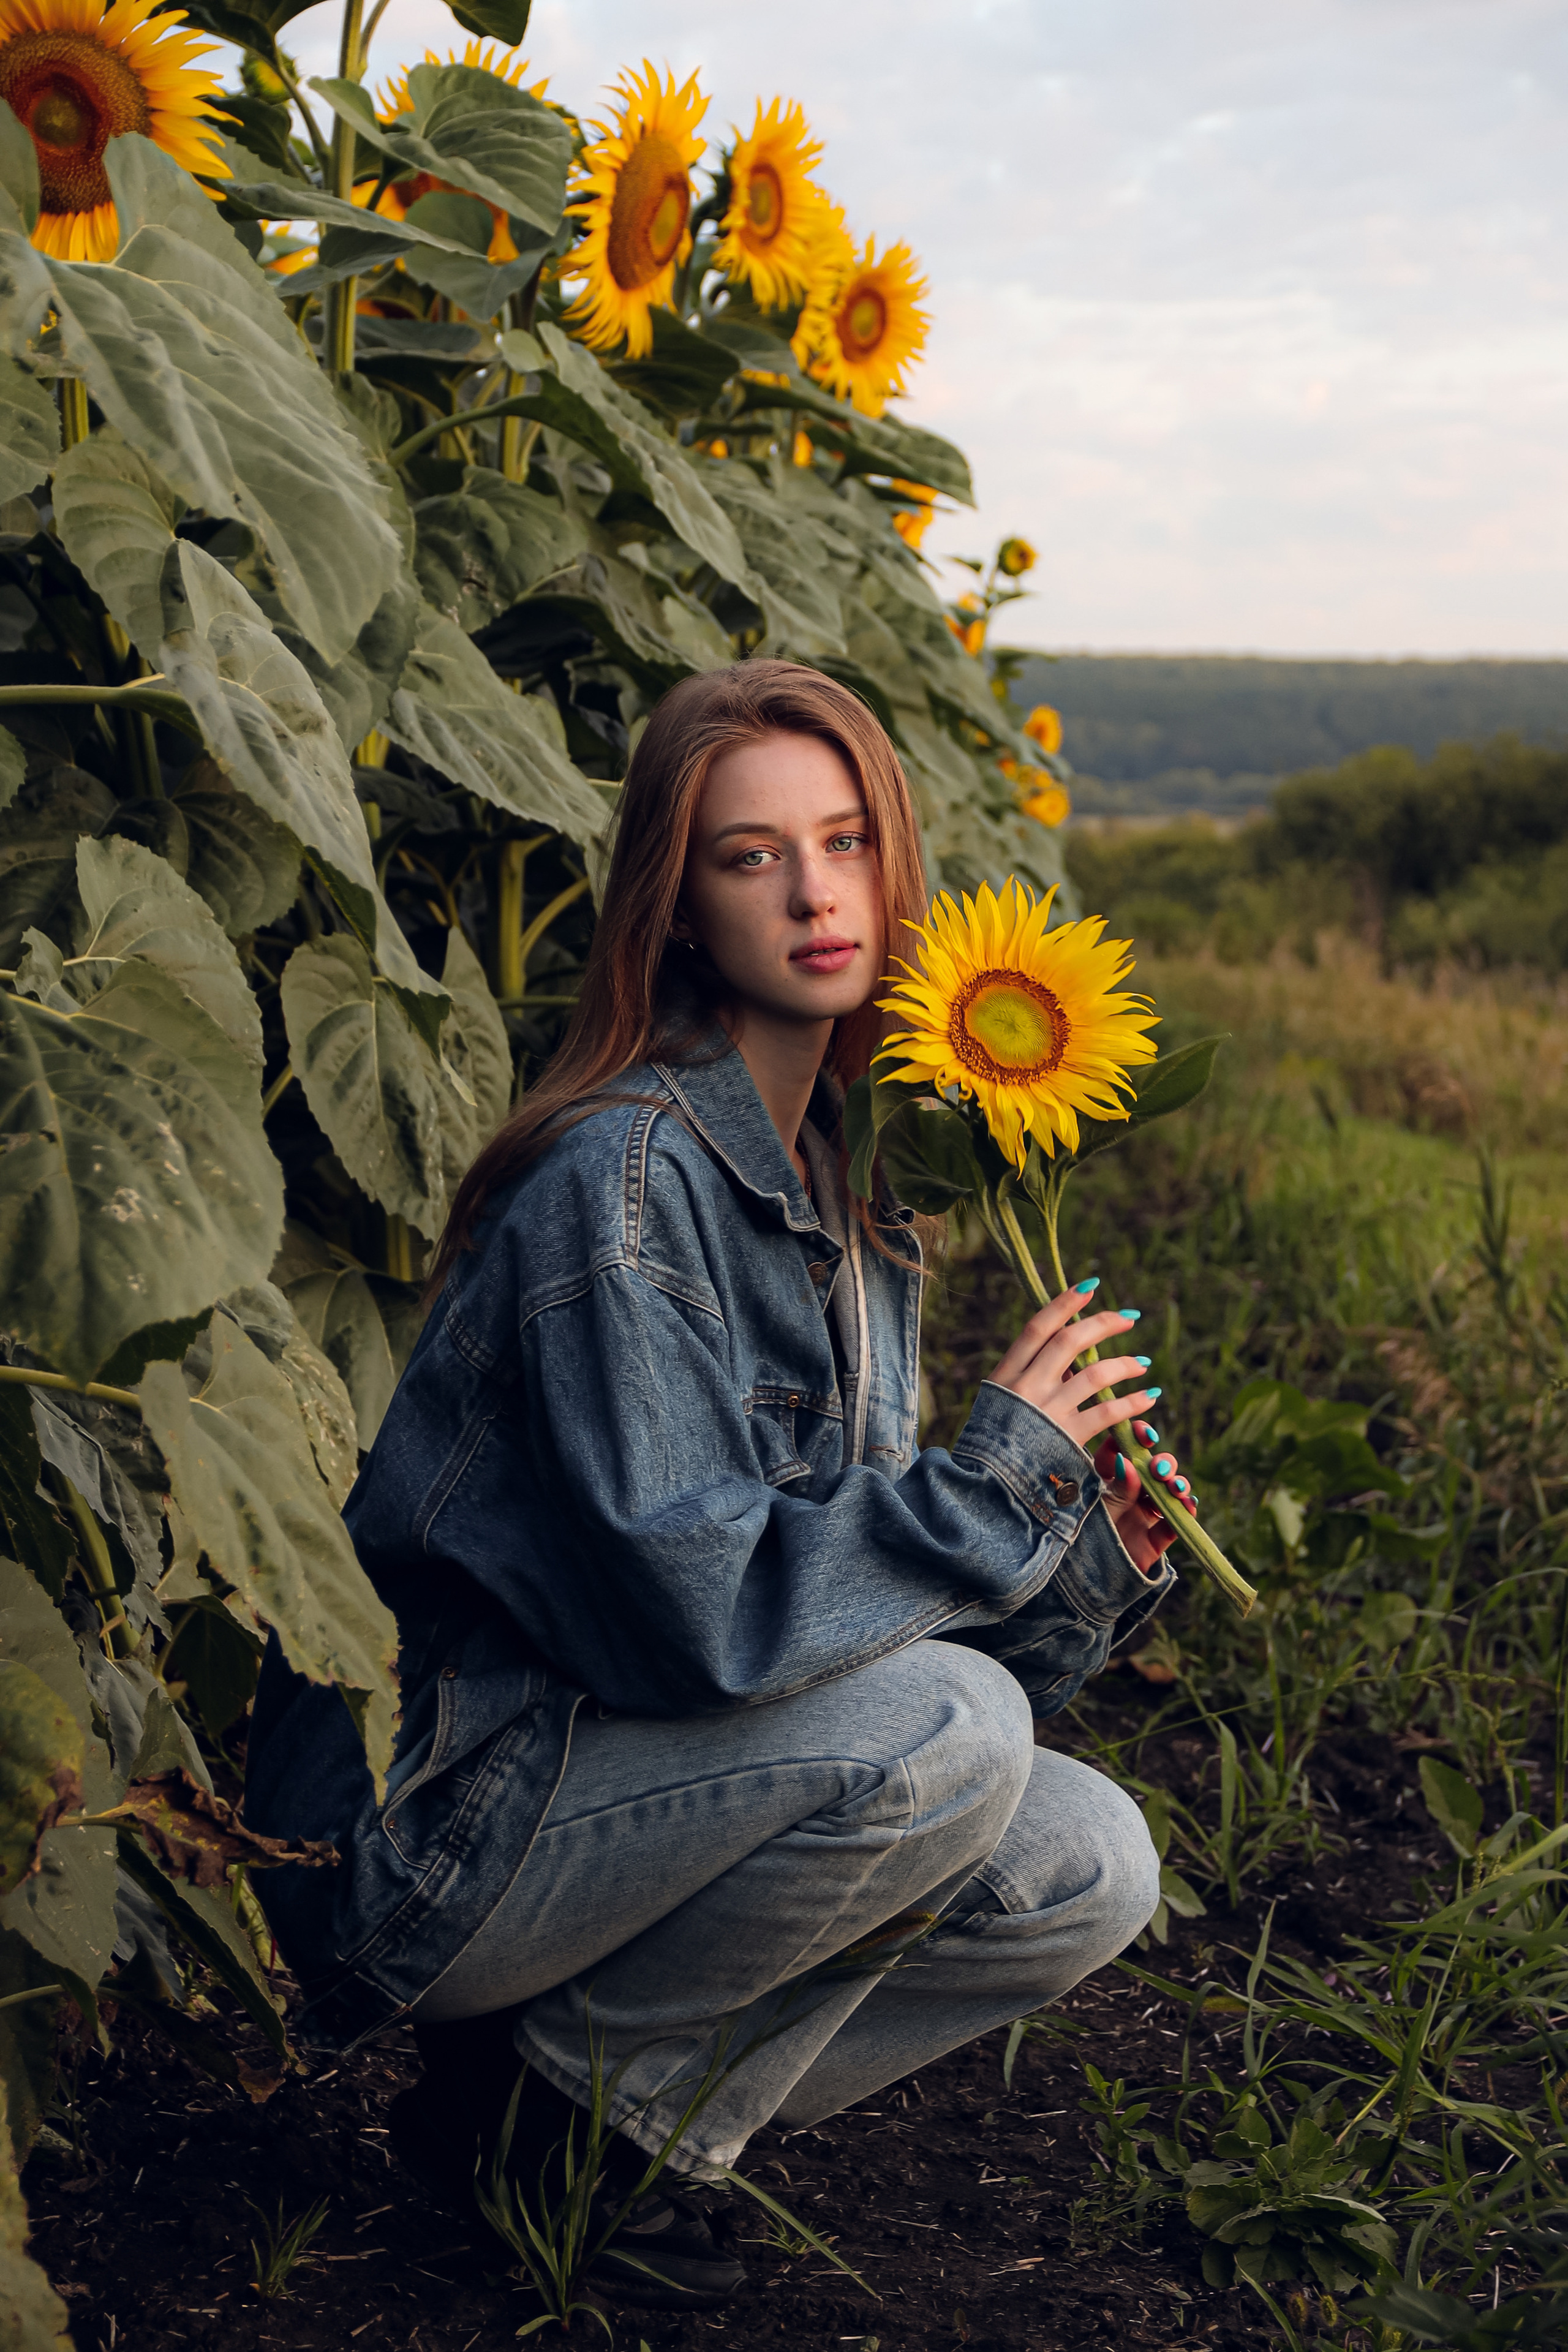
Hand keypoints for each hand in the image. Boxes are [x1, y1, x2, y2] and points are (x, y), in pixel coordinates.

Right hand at [989, 1281, 1158, 1450]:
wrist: (987, 1488)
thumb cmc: (994, 1444)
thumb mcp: (1000, 1403)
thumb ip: (1026, 1377)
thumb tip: (1062, 1353)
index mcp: (1006, 1374)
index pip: (1037, 1328)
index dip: (1064, 1303)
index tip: (1089, 1287)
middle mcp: (1027, 1387)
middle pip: (1070, 1341)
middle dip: (1102, 1324)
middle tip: (1129, 1318)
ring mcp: (1048, 1411)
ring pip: (1095, 1374)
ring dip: (1125, 1364)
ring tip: (1143, 1363)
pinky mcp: (1068, 1437)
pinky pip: (1109, 1412)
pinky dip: (1133, 1402)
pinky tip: (1149, 1396)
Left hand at [1093, 1421, 1196, 1574]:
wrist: (1085, 1586)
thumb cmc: (1086, 1541)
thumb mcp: (1100, 1512)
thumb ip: (1116, 1490)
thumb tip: (1126, 1461)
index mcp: (1106, 1482)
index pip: (1121, 1452)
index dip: (1135, 1440)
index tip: (1146, 1434)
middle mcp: (1127, 1495)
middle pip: (1152, 1470)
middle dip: (1162, 1464)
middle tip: (1159, 1469)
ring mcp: (1143, 1516)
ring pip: (1168, 1493)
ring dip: (1177, 1485)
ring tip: (1176, 1487)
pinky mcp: (1154, 1539)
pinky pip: (1175, 1524)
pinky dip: (1185, 1514)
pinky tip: (1189, 1505)